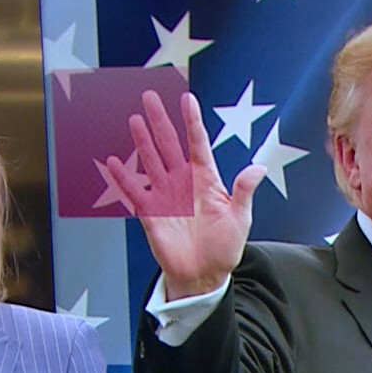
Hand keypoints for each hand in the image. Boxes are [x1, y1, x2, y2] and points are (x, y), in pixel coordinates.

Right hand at [100, 91, 266, 299]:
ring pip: (151, 161)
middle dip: (160, 121)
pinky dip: (123, 178)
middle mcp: (183, 183)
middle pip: (169, 145)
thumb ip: (244, 191)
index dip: (192, 121)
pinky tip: (114, 162)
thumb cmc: (224, 247)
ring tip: (134, 119)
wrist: (204, 275)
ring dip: (142, 141)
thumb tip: (258, 168)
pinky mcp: (151, 214)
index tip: (187, 99)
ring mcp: (165, 196)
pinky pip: (134, 192)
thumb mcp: (240, 218)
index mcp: (206, 180)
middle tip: (149, 97)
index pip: (197, 144)